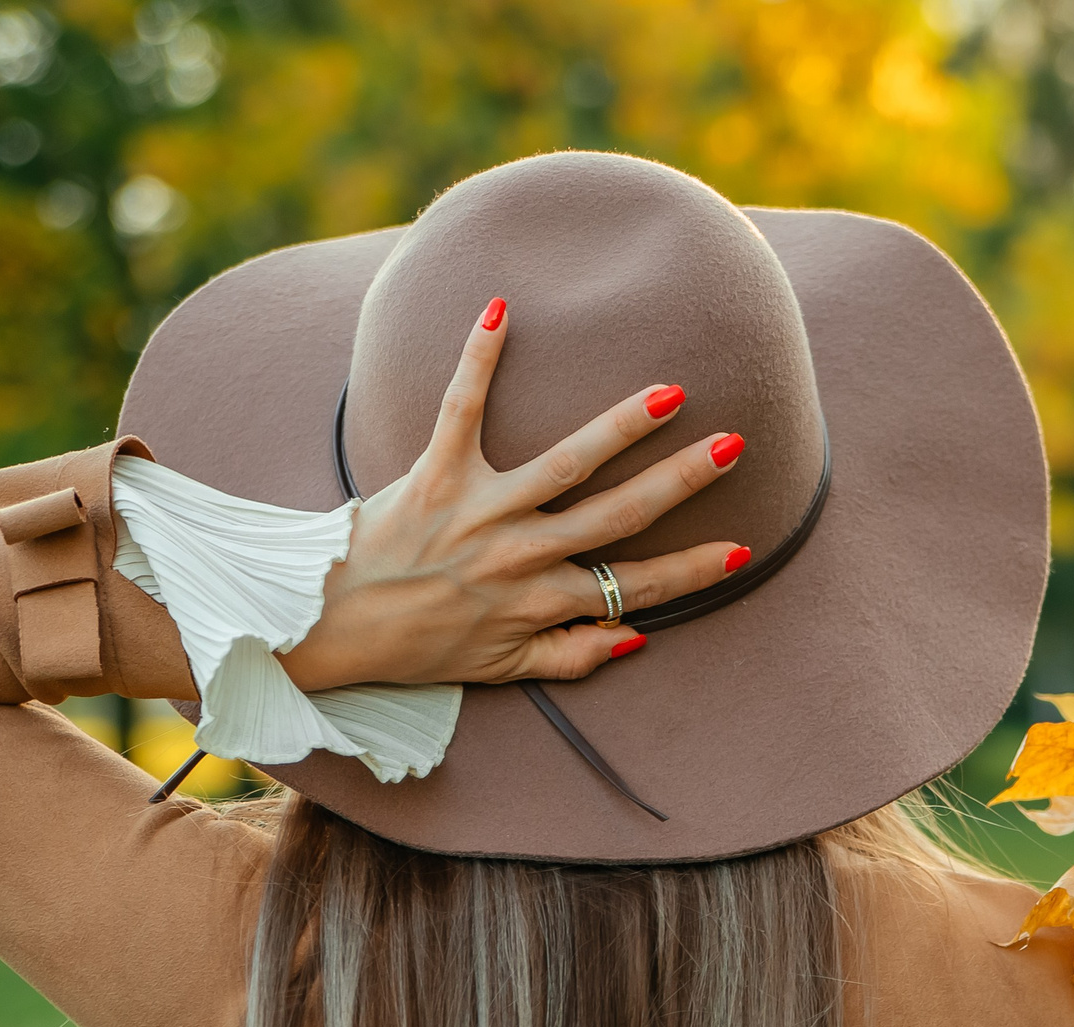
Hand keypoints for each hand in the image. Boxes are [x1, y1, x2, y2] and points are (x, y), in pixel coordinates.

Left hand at [280, 296, 747, 690]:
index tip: (744, 549)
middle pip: (620, 515)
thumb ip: (571, 658)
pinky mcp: (436, 473)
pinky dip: (479, 357)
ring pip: (567, 462)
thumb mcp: (499, 671)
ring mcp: (482, 510)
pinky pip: (461, 408)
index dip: (694, 571)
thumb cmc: (416, 647)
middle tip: (733, 445)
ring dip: (622, 424)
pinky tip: (502, 308)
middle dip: (682, 481)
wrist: (328, 626)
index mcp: (541, 601)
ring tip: (669, 391)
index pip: (636, 587)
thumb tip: (636, 639)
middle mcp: (522, 555)